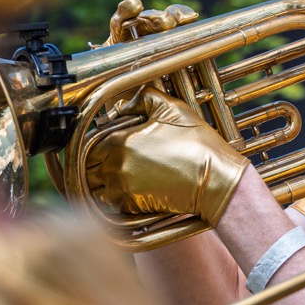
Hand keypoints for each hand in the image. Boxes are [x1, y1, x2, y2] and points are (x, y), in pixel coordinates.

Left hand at [84, 87, 250, 225]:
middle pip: (89, 167)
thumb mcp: (172, 108)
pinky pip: (112, 203)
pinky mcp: (132, 206)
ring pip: (96, 187)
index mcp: (119, 140)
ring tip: (121, 175)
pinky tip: (133, 188)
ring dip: (103, 182)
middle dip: (97, 163)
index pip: (90, 143)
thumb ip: (143, 98)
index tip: (110, 142)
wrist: (215, 180)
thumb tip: (124, 104)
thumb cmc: (197, 144)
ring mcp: (122, 189)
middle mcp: (115, 166)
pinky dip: (117, 197)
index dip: (98, 143)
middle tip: (114, 160)